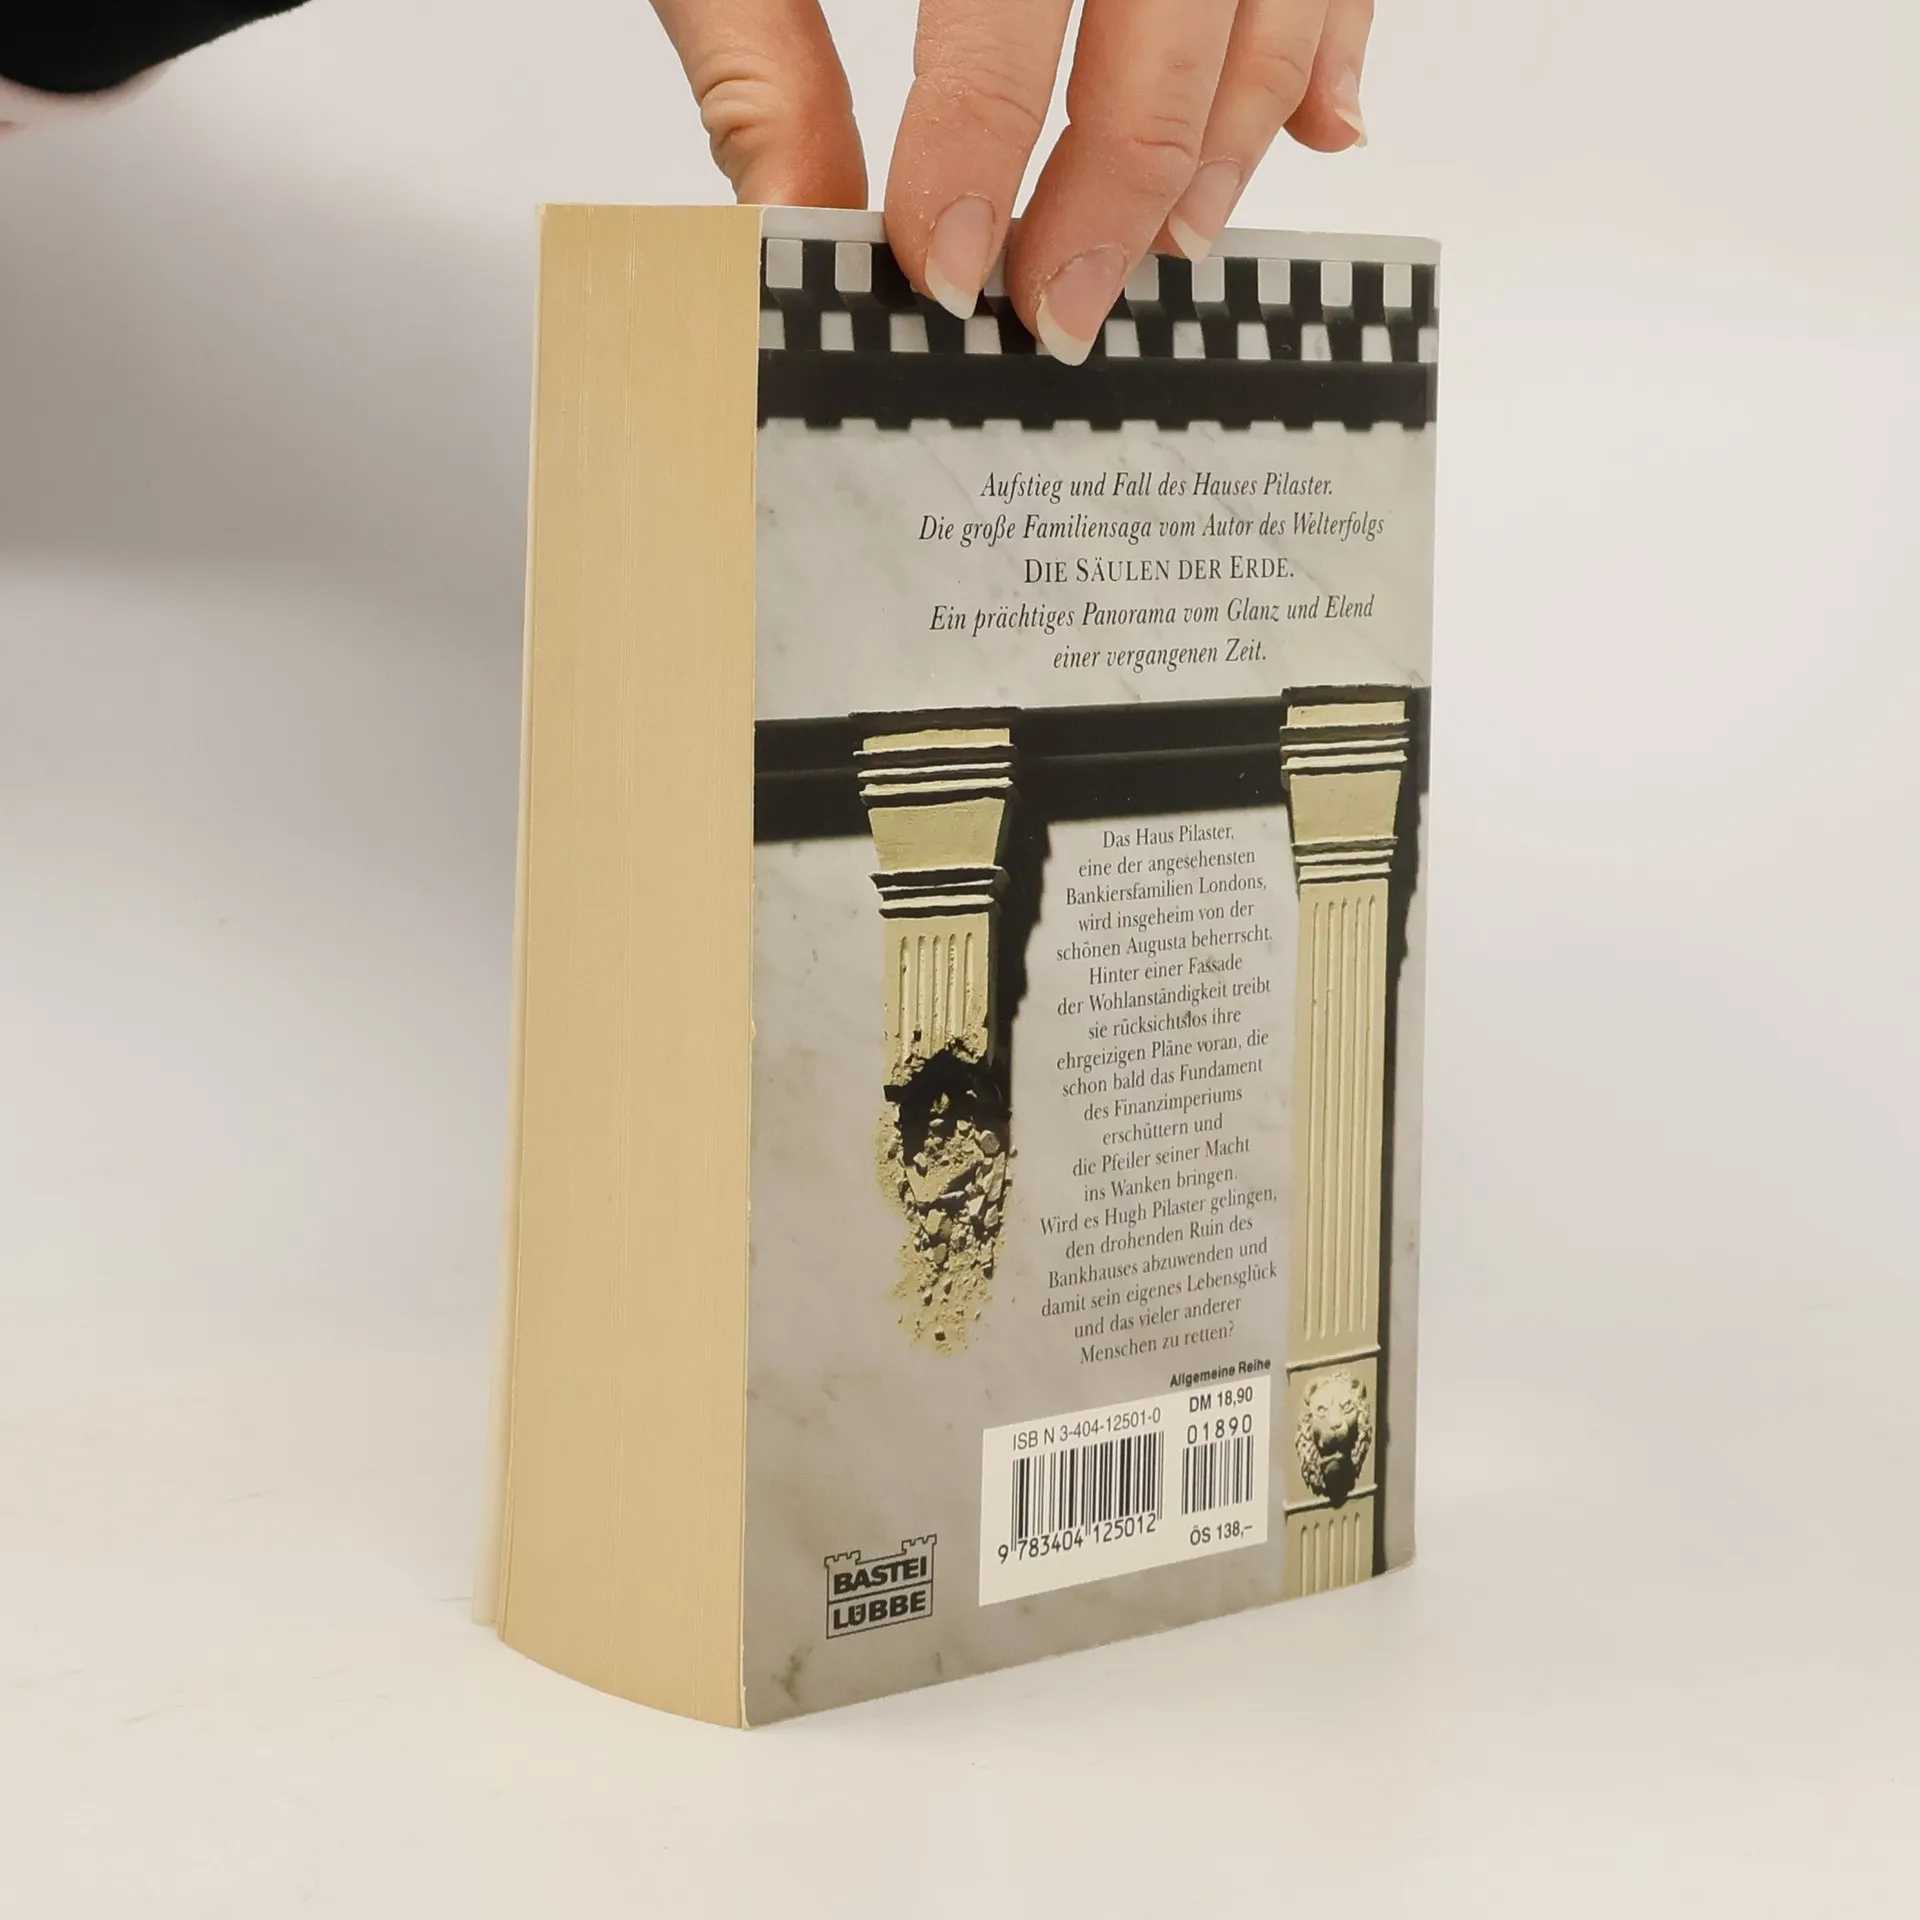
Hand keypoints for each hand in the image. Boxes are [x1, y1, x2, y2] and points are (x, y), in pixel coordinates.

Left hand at [648, 0, 1372, 363]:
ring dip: (1231, 139)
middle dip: (1117, 193)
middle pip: (1170, 17)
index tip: (947, 277)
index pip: (1008, 6)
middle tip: (1059, 313)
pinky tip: (1312, 126)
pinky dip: (1324, 35)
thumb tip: (794, 229)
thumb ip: (760, 55)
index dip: (981, 159)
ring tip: (1171, 249)